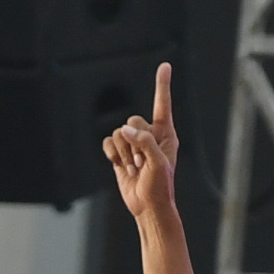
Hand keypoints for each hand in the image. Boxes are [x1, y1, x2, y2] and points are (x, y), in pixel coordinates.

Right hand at [103, 61, 181, 224]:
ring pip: (118, 134)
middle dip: (133, 142)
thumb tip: (124, 131)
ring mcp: (133, 145)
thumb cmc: (160, 186)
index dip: (162, 85)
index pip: (163, 105)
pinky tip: (121, 165)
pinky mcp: (119, 155)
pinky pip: (108, 143)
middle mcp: (150, 135)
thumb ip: (144, 142)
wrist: (148, 207)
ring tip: (134, 167)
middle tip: (141, 161)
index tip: (165, 65)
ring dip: (123, 152)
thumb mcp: (158, 163)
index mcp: (165, 133)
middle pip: (132, 121)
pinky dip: (111, 154)